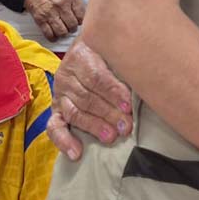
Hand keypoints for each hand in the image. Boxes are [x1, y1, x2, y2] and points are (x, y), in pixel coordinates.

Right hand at [24, 0, 84, 41]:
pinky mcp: (40, 19)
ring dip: (64, 33)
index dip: (81, 20)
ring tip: (64, 31)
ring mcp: (50, 13)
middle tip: (71, 27)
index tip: (79, 21)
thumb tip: (82, 12)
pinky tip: (55, 36)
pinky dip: (53, 37)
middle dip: (73, 28)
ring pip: (62, 31)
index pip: (81, 14)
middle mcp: (61, 5)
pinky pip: (49, 33)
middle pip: (72, 24)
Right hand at [47, 38, 132, 159]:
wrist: (88, 46)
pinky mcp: (56, 110)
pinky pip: (54, 127)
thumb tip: (143, 81)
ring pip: (75, 112)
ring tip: (111, 137)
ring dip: (93, 126)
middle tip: (126, 126)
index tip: (128, 105)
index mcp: (81, 56)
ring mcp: (59, 94)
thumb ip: (122, 64)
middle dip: (108, 113)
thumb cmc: (107, 53)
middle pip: (87, 97)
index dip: (113, 92)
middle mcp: (67, 75)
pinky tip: (76, 152)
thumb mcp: (113, 50)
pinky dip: (64, 141)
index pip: (96, 77)